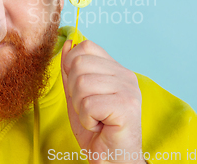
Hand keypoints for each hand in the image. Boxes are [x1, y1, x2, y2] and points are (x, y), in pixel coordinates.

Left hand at [61, 40, 143, 162]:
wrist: (111, 158)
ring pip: (81, 84)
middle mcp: (125, 75)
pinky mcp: (127, 106)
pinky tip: (99, 125)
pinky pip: (88, 104)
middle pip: (79, 64)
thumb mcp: (77, 95)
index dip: (72, 65)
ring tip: (94, 117)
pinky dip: (87, 119)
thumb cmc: (96, 129)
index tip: (79, 89)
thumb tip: (68, 43)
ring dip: (80, 107)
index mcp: (116, 69)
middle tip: (88, 108)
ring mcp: (128, 89)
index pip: (86, 46)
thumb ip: (72, 70)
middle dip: (73, 90)